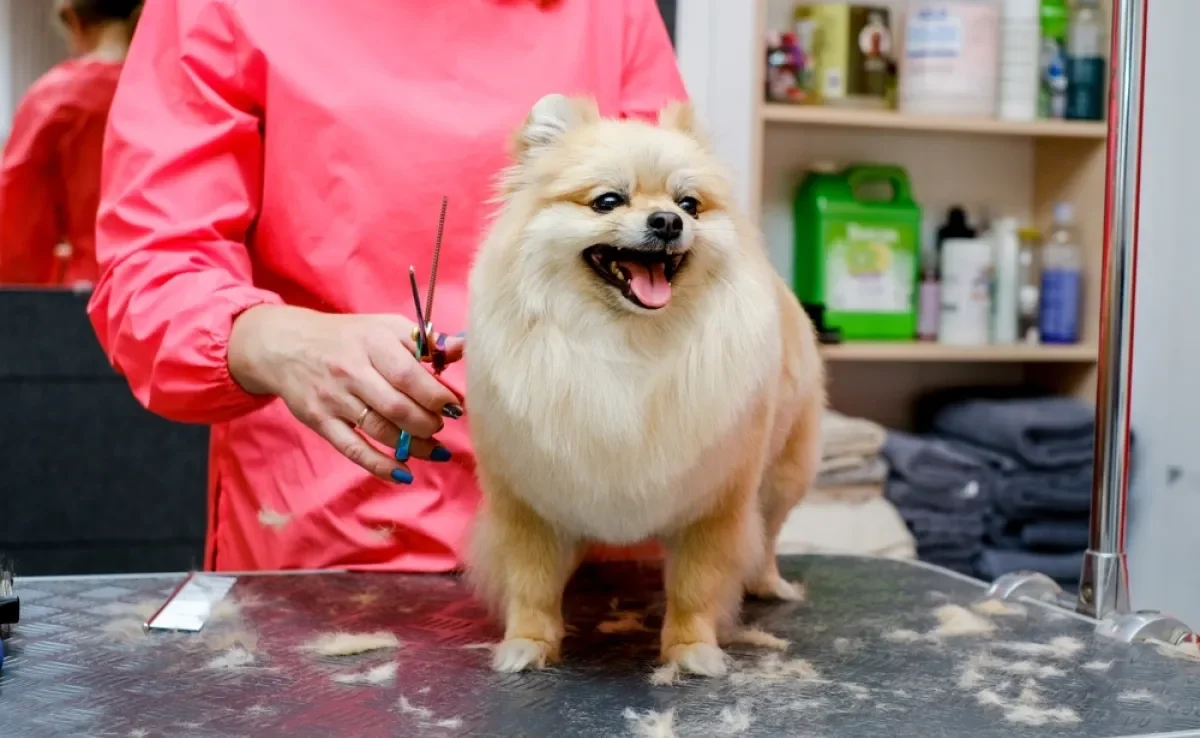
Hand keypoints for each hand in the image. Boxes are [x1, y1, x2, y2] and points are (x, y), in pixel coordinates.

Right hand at [227, 305, 464, 482]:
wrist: (286, 346)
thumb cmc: (348, 337)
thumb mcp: (385, 327)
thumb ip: (424, 341)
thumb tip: (463, 348)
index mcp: (372, 342)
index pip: (409, 375)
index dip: (437, 395)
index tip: (454, 405)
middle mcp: (352, 371)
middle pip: (398, 407)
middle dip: (428, 423)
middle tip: (441, 425)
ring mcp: (334, 399)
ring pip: (381, 431)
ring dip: (414, 446)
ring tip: (434, 448)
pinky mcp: (320, 421)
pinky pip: (354, 450)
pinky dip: (381, 466)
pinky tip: (404, 473)